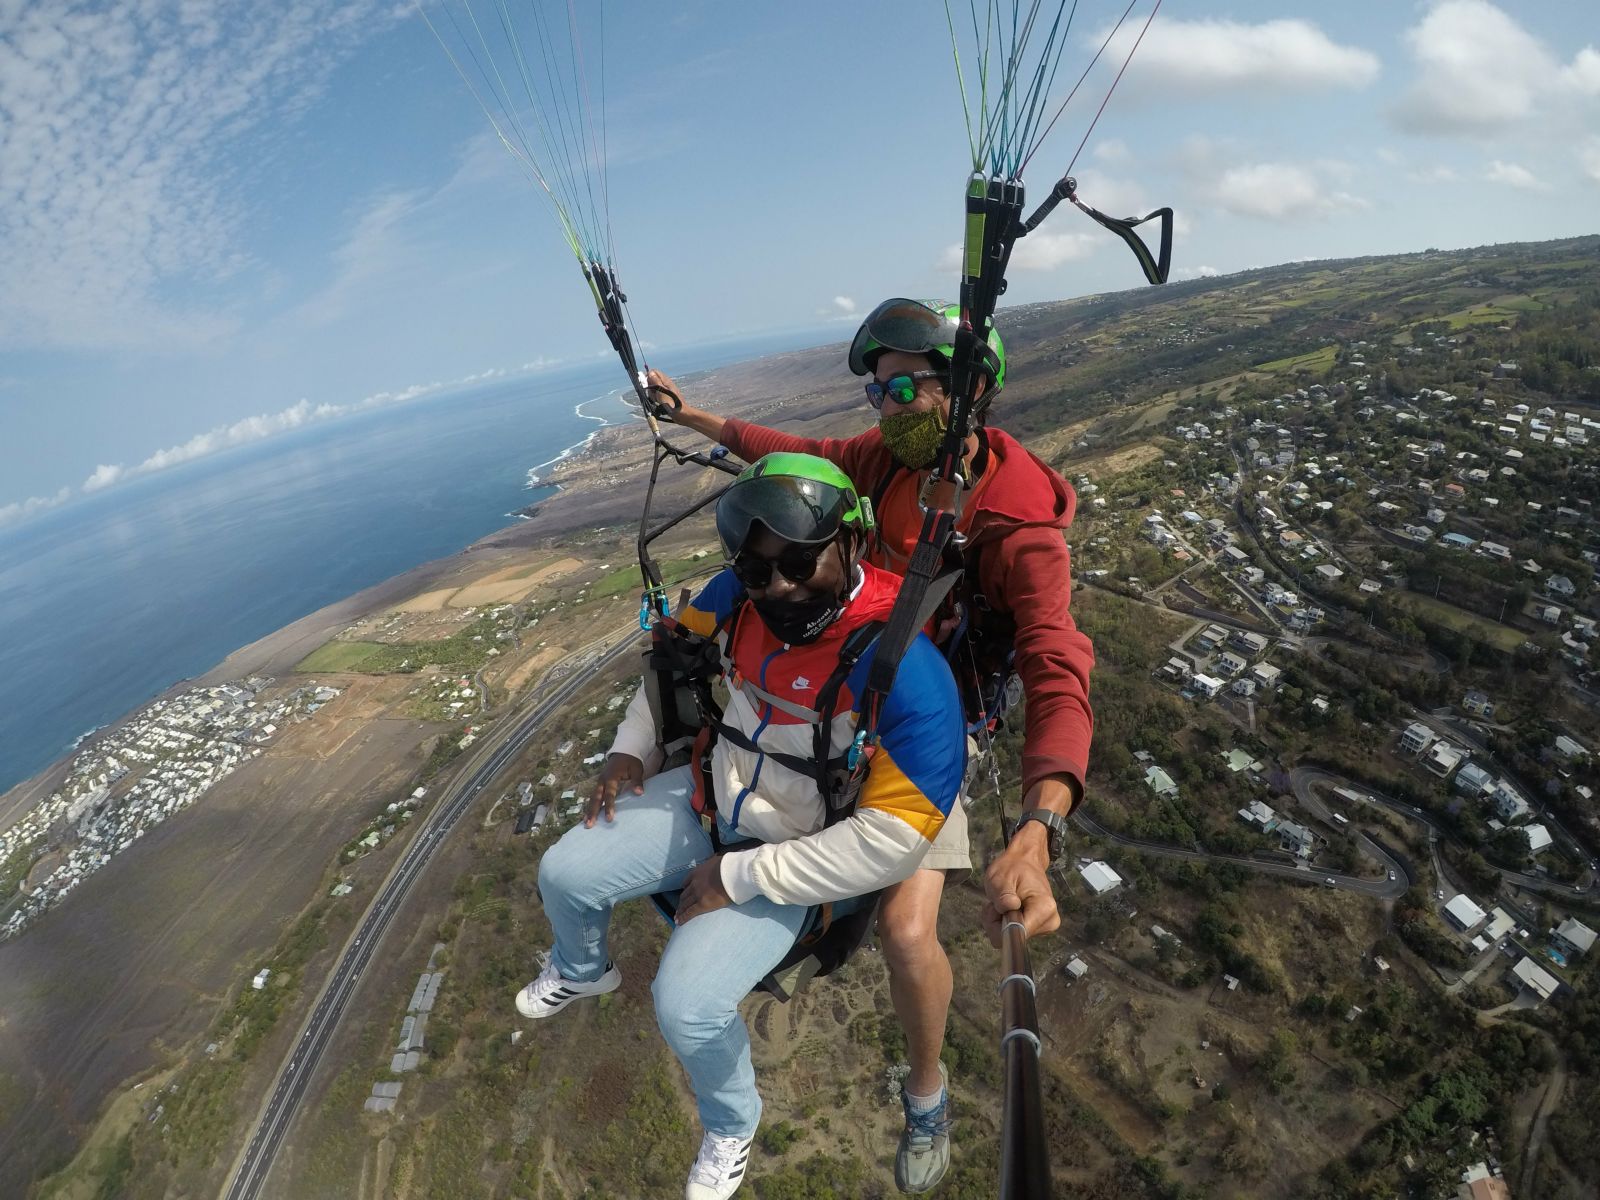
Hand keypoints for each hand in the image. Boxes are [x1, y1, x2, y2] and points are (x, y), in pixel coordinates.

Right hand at [586, 753, 643, 826]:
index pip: (609, 794)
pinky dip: (591, 806)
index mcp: (611, 777)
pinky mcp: (599, 784)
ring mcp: (599, 782)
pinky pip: (594, 797)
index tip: (609, 818)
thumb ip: (637, 781)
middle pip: (596, 798)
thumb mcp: (636, 769)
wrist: (623, 751)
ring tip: (586, 823)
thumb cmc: (631, 761)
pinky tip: (588, 816)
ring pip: (592, 798)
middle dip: (592, 811)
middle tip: (590, 825)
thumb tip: (639, 793)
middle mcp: (602, 780)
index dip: (609, 806)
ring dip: (589, 810)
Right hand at [644, 368, 683, 418]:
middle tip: (654, 394)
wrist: (680, 413)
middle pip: (652, 381)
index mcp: (665, 380)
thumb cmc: (672, 402)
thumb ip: (655, 381)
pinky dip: (656, 399)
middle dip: (650, 388)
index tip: (646, 385)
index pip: (654, 372)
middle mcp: (665, 384)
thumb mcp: (661, 391)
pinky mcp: (665, 397)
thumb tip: (650, 373)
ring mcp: (665, 390)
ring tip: (658, 401)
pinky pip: (657, 395)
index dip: (648, 377)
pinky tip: (659, 403)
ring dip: (653, 395)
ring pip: (654, 389)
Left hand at [675, 856, 730, 923]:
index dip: (685, 888)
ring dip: (680, 911)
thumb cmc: (730, 866)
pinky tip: (679, 922)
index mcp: (697, 872)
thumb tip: (718, 859)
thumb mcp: (718, 860)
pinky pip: (690, 912)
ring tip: (677, 917)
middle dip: (681, 902)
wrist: (734, 873)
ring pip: (685, 904)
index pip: (686, 881)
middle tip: (679, 907)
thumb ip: (714, 863)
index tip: (684, 891)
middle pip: (684, 894)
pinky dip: (683, 917)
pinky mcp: (702, 904)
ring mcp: (697, 894)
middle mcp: (695, 883)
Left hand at [980, 828, 1060, 947]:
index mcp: (1044, 909)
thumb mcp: (1001, 878)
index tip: (995, 908)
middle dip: (998, 922)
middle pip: (1013, 939)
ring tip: (1003, 902)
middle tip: (997, 902)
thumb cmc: (1013, 868)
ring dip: (999, 922)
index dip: (1000, 926)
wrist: (1025, 862)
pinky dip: (1004, 923)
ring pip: (1011, 938)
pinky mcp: (1039, 928)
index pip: (1018, 935)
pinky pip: (1014, 935)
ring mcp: (1045, 927)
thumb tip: (1008, 910)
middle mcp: (1049, 922)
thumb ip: (1003, 896)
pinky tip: (1007, 908)